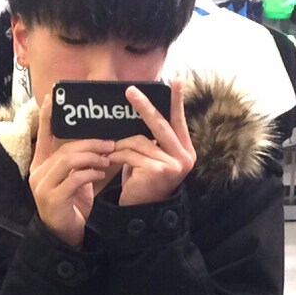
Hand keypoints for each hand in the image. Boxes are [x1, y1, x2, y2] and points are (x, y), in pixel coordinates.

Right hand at [30, 95, 112, 247]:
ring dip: (92, 157)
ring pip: (68, 160)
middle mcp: (38, 173)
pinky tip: (101, 173)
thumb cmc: (73, 204)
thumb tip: (98, 142)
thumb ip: (79, 161)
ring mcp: (43, 186)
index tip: (52, 96)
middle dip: (89, 143)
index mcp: (41, 164)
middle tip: (109, 143)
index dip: (47, 115)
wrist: (65, 235)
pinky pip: (74, 178)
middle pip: (64, 147)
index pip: (44, 135)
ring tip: (107, 158)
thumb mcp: (75, 178)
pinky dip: (90, 173)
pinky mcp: (52, 199)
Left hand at [110, 80, 195, 207]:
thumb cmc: (143, 183)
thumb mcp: (150, 158)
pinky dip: (117, 156)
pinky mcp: (157, 170)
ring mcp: (172, 164)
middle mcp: (184, 158)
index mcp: (185, 152)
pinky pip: (132, 153)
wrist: (139, 213)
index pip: (179, 122)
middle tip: (129, 91)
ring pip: (140, 140)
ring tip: (110, 152)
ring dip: (121, 145)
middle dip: (143, 106)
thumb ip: (153, 139)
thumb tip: (144, 110)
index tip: (176, 81)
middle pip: (161, 124)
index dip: (176, 101)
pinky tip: (109, 161)